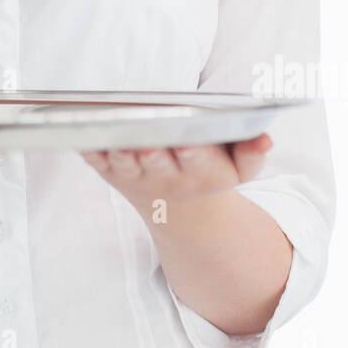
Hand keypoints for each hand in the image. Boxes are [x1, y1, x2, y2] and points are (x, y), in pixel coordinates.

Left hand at [79, 134, 272, 211]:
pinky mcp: (113, 174)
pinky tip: (81, 137)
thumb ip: (252, 151)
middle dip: (152, 155)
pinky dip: (89, 152)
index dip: (192, 153)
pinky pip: (98, 163)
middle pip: (158, 164)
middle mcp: (168, 177)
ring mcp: (137, 177)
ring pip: (125, 166)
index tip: (187, 142)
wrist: (180, 209)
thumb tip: (265, 137)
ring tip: (113, 141)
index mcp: (202, 172)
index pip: (198, 160)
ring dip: (117, 155)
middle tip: (146, 144)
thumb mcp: (239, 168)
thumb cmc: (211, 171)